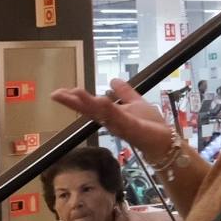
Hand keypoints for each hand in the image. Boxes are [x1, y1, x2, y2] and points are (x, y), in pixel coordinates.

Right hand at [51, 79, 172, 161]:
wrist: (164, 140)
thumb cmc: (149, 124)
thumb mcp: (136, 103)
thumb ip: (125, 92)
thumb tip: (113, 80)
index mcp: (111, 114)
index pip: (89, 105)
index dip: (75, 99)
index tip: (59, 92)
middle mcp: (111, 121)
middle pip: (89, 110)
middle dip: (73, 102)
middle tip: (56, 94)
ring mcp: (120, 125)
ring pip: (101, 113)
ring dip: (88, 103)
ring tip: (74, 92)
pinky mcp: (132, 128)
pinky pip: (119, 118)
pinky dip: (111, 110)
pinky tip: (101, 100)